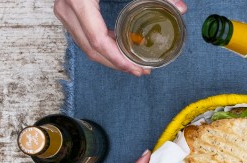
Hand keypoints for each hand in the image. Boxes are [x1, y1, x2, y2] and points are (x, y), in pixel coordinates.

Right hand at [53, 0, 186, 75]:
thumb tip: (181, 8)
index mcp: (79, 1)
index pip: (98, 41)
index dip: (118, 59)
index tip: (137, 69)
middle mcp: (67, 8)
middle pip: (91, 49)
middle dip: (117, 64)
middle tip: (140, 71)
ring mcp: (64, 10)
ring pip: (86, 45)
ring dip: (110, 58)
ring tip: (133, 64)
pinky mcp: (68, 9)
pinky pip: (84, 34)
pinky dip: (102, 44)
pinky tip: (120, 48)